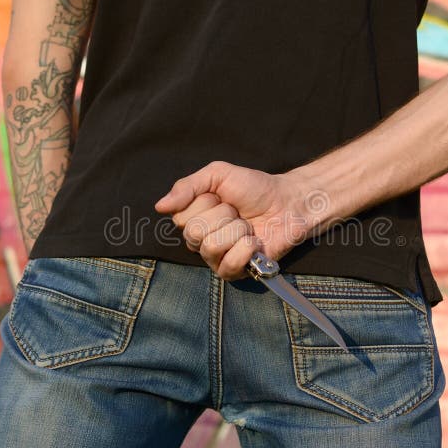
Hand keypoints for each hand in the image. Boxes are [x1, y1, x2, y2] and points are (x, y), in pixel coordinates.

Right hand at [154, 161, 321, 279]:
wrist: (288, 202)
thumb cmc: (254, 188)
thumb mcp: (217, 174)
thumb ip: (187, 186)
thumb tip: (160, 206)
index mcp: (193, 218)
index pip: (181, 217)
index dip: (205, 203)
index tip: (222, 197)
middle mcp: (201, 240)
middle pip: (194, 233)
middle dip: (222, 216)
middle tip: (237, 212)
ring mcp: (217, 258)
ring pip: (211, 247)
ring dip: (236, 230)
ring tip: (248, 226)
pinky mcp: (236, 272)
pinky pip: (229, 265)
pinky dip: (245, 248)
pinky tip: (255, 242)